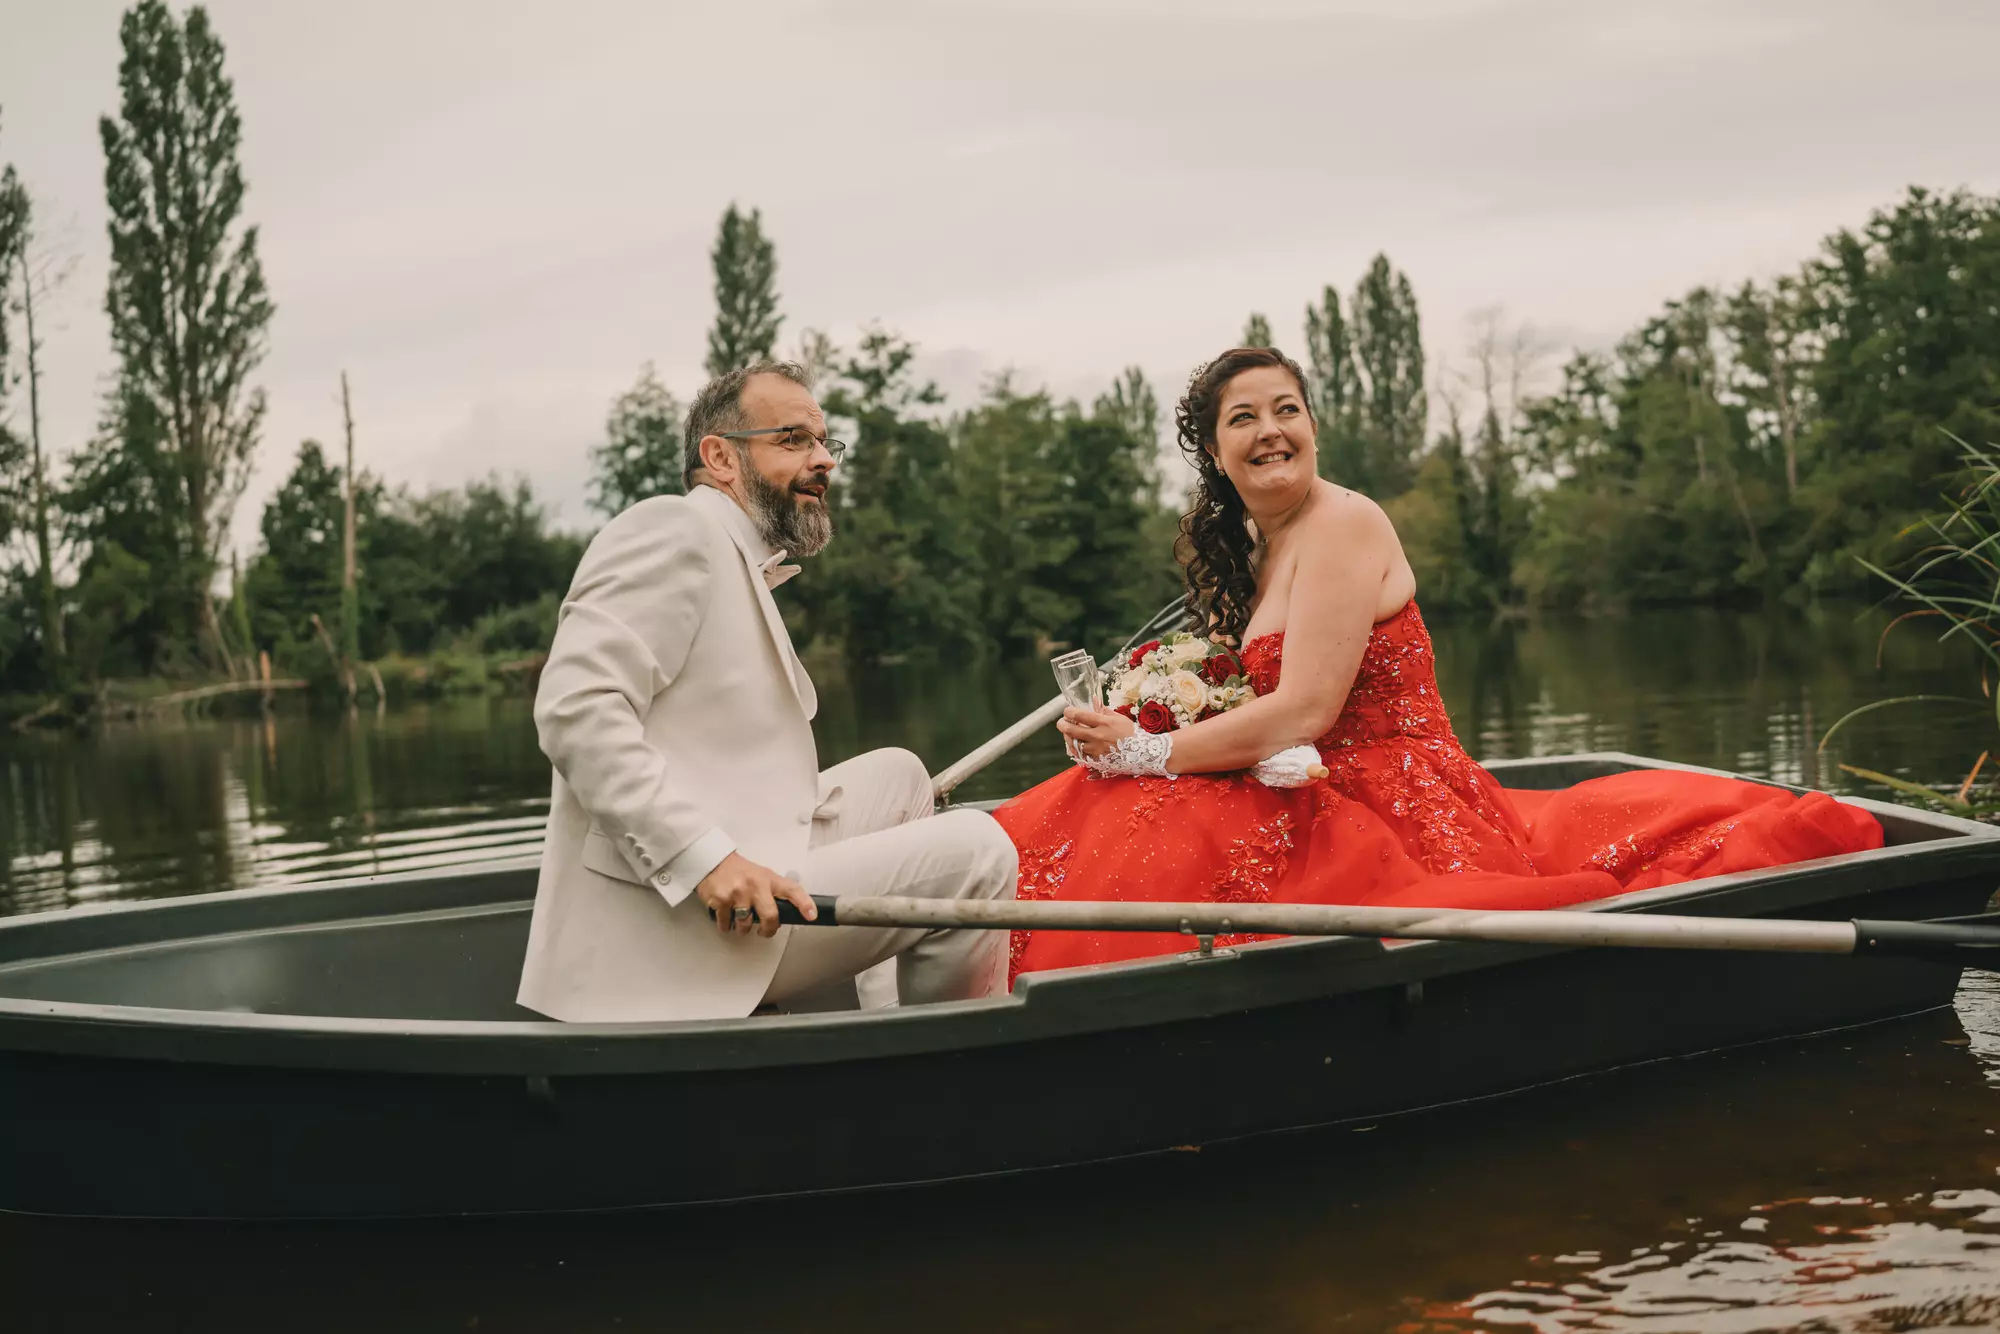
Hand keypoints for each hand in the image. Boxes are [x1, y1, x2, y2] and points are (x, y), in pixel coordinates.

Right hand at [695, 852, 816, 937]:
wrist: (712, 860)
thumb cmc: (738, 870)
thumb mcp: (760, 875)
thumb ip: (772, 891)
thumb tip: (782, 914)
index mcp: (768, 879)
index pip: (792, 890)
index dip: (804, 903)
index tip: (812, 915)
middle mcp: (755, 885)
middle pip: (770, 916)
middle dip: (768, 930)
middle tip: (764, 931)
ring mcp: (737, 894)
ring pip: (746, 924)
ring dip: (743, 928)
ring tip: (740, 919)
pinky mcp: (721, 900)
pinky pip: (726, 924)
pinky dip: (726, 925)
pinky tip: (725, 916)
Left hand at [1057, 706, 1136, 761]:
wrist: (1141, 753)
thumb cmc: (1130, 733)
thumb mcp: (1119, 718)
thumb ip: (1104, 710)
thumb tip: (1094, 700)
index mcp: (1104, 723)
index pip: (1079, 715)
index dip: (1069, 712)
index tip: (1067, 711)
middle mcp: (1097, 736)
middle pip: (1071, 730)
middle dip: (1062, 724)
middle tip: (1062, 722)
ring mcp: (1096, 749)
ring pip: (1073, 743)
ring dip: (1068, 737)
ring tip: (1068, 733)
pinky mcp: (1096, 760)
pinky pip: (1080, 754)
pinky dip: (1075, 749)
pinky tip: (1075, 745)